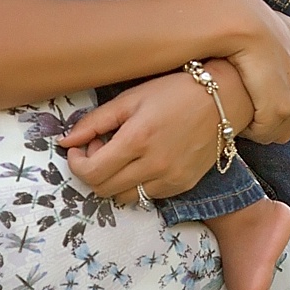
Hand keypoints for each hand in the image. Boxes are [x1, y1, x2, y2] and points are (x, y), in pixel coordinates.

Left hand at [58, 72, 218, 200]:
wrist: (223, 99)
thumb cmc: (175, 91)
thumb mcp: (131, 98)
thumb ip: (95, 121)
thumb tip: (66, 141)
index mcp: (137, 139)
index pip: (91, 173)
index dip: (76, 164)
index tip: (79, 149)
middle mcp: (153, 165)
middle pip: (103, 190)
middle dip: (92, 172)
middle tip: (99, 149)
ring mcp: (169, 179)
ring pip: (124, 198)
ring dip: (113, 181)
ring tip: (121, 156)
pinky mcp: (182, 186)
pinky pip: (146, 196)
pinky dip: (136, 183)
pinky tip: (142, 161)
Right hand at [227, 0, 289, 144]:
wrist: (250, 25)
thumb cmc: (265, 27)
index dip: (269, 110)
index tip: (252, 99)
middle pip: (283, 129)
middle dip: (263, 122)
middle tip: (242, 106)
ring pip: (271, 133)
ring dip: (254, 125)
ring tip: (235, 108)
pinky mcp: (280, 110)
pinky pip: (260, 132)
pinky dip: (246, 127)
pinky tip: (232, 109)